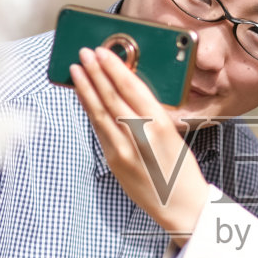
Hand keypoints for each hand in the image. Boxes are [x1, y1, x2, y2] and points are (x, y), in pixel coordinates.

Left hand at [71, 46, 209, 242]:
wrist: (181, 206)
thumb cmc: (181, 169)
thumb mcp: (174, 133)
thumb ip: (150, 113)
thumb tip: (126, 88)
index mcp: (161, 124)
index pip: (132, 88)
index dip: (114, 67)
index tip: (103, 51)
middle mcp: (140, 135)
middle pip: (111, 97)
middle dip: (95, 72)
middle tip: (84, 53)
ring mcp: (124, 149)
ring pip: (99, 112)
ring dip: (85, 88)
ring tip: (76, 70)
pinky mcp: (114, 161)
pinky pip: (99, 130)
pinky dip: (90, 110)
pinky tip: (83, 97)